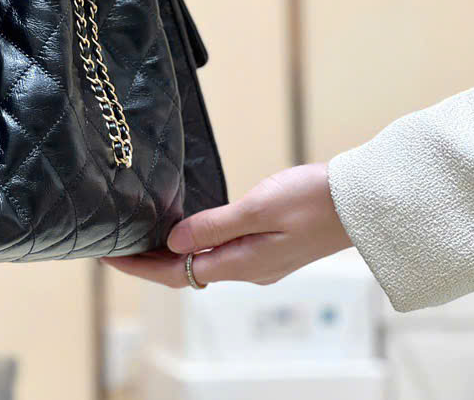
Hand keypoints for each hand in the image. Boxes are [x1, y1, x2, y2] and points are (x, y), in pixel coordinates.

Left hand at [104, 163, 352, 286]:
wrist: (366, 201)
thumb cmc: (316, 199)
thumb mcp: (259, 207)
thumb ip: (214, 226)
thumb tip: (174, 242)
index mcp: (242, 264)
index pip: (177, 274)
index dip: (140, 266)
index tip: (108, 256)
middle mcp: (249, 269)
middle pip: (186, 273)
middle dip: (149, 263)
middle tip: (115, 247)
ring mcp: (262, 261)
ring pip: (203, 264)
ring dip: (170, 255)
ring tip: (141, 238)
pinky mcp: (272, 248)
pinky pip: (221, 253)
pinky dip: (195, 245)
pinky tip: (186, 230)